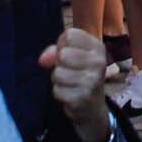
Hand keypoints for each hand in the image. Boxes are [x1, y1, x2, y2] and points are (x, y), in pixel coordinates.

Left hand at [40, 21, 112, 137]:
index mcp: (98, 47)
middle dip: (59, 63)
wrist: (92, 106)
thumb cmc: (80, 73)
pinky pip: (57, 90)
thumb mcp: (73, 56)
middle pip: (63, 54)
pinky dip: (59, 92)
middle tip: (69, 70)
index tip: (70, 53)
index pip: (70, 35)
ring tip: (69, 82)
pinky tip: (69, 93)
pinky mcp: (82, 97)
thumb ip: (56, 50)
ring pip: (58, 73)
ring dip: (58, 79)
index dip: (63, 44)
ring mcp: (92, 81)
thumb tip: (43, 60)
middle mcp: (98, 63)